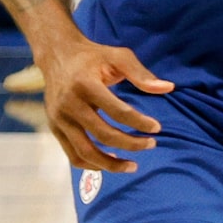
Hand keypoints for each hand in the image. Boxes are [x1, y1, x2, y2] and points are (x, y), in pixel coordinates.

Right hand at [39, 34, 173, 172]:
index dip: (140, 122)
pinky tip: (110, 163)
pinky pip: (73, 155)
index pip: (118, 111)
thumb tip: (169, 88)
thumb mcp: (118, 57)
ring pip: (86, 152)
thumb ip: (142, 74)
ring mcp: (59, 119)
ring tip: (133, 166)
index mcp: (85, 84)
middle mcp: (69, 104)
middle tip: (151, 144)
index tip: (157, 128)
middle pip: (104, 134)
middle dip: (131, 144)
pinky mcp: (54, 128)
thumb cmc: (93, 56)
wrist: (57, 56)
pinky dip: (92, 165)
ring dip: (111, 164)